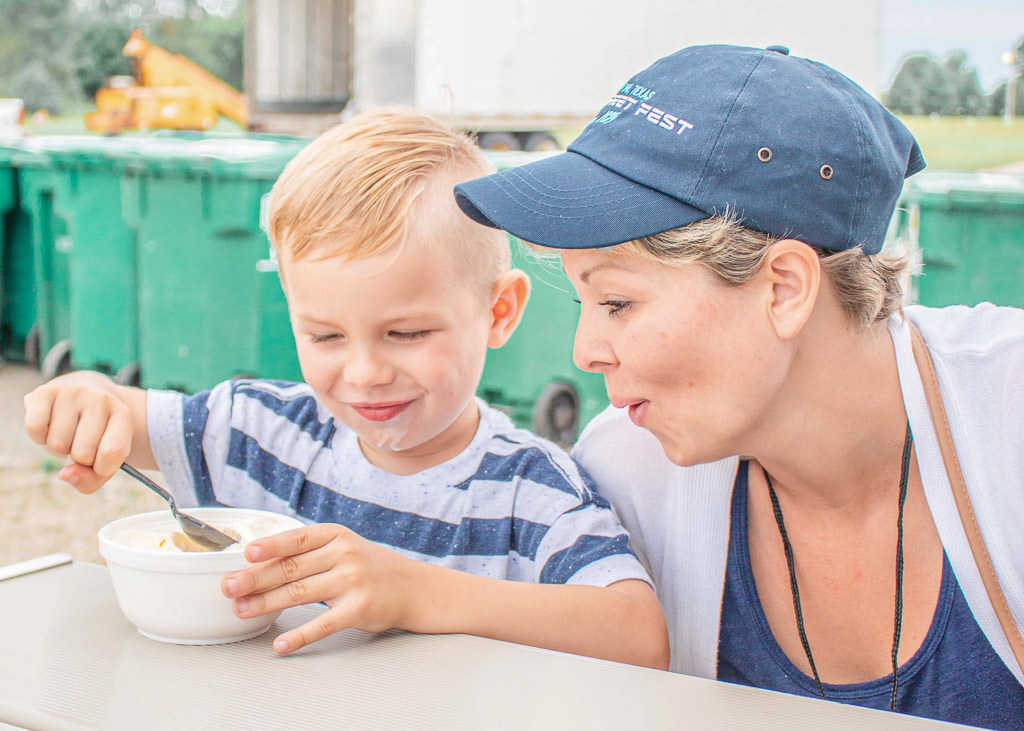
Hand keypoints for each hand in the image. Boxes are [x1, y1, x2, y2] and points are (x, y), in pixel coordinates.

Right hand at [23, 372, 134, 492]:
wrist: (86, 392)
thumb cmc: (96, 433)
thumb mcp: (105, 458)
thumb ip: (91, 480)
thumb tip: (64, 475)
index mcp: (123, 415)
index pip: (113, 453)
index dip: (102, 468)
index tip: (100, 460)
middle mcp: (101, 399)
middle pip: (82, 454)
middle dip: (77, 457)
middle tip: (81, 441)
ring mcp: (73, 393)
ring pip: (57, 444)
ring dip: (58, 448)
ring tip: (67, 431)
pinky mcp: (45, 391)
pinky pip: (34, 429)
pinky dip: (38, 437)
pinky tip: (49, 425)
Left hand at [221, 523, 424, 653]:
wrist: (411, 587)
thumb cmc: (368, 567)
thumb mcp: (343, 547)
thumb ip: (309, 552)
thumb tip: (257, 564)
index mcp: (336, 535)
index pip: (297, 539)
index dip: (270, 546)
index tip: (245, 554)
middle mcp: (344, 554)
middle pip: (291, 568)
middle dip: (255, 578)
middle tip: (228, 587)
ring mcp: (352, 581)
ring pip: (299, 593)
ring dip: (266, 603)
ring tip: (242, 610)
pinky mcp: (359, 609)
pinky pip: (323, 624)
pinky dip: (299, 636)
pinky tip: (281, 644)